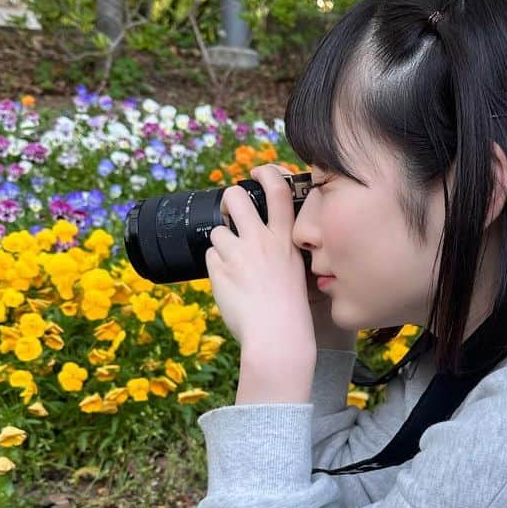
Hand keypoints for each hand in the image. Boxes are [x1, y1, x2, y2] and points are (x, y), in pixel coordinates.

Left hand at [206, 164, 316, 360]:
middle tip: (230, 209)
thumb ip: (281, 249)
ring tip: (234, 266)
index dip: (267, 173)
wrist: (277, 335)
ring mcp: (239, 253)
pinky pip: (210, 257)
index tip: (258, 172)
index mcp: (285, 239)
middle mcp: (262, 240)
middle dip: (229, 198)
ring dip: (221, 244)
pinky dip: (216, 267)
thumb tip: (262, 240)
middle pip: (236, 197)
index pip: (279, 191)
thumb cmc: (290, 310)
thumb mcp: (296, 271)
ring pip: (218, 231)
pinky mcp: (219, 268)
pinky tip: (230, 283)